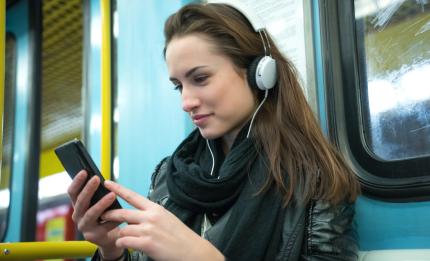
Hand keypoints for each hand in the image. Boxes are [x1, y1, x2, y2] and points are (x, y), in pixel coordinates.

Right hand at [67, 171, 123, 259]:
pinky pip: (104, 226)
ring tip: (112, 195)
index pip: (72, 192)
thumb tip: (104, 179)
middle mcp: (78, 216)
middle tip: (97, 178)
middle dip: (88, 189)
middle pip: (81, 201)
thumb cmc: (106, 216)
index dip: (77, 181)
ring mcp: (84, 227)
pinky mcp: (94, 236)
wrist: (110, 238)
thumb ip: (98, 194)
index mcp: (78, 206)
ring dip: (101, 204)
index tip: (84, 171)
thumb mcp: (99, 203)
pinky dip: (113, 219)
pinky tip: (120, 216)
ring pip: (91, 214)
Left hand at [102, 180, 224, 260]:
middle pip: (122, 213)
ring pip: (123, 229)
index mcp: (155, 209)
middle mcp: (150, 217)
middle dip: (110, 214)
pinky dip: (122, 243)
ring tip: (123, 238)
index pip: (132, 196)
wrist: (190, 250)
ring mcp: (148, 230)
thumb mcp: (166, 218)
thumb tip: (136, 217)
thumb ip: (150, 215)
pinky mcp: (146, 243)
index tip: (107, 183)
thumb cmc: (179, 236)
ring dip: (120, 234)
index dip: (118, 189)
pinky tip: (126, 245)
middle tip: (103, 215)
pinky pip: (125, 241)